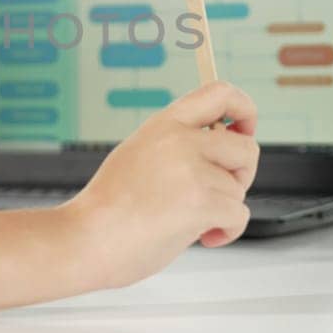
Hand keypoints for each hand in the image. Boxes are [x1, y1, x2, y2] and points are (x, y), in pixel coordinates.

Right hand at [62, 81, 258, 288]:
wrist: (87, 239)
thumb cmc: (109, 208)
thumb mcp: (139, 154)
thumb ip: (177, 146)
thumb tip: (221, 149)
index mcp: (164, 124)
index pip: (220, 93)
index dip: (244, 110)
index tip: (244, 130)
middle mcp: (180, 140)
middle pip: (246, 147)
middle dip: (242, 175)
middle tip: (221, 193)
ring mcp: (192, 171)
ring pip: (239, 189)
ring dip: (224, 210)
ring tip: (191, 222)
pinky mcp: (201, 202)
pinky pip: (239, 215)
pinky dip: (227, 231)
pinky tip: (203, 237)